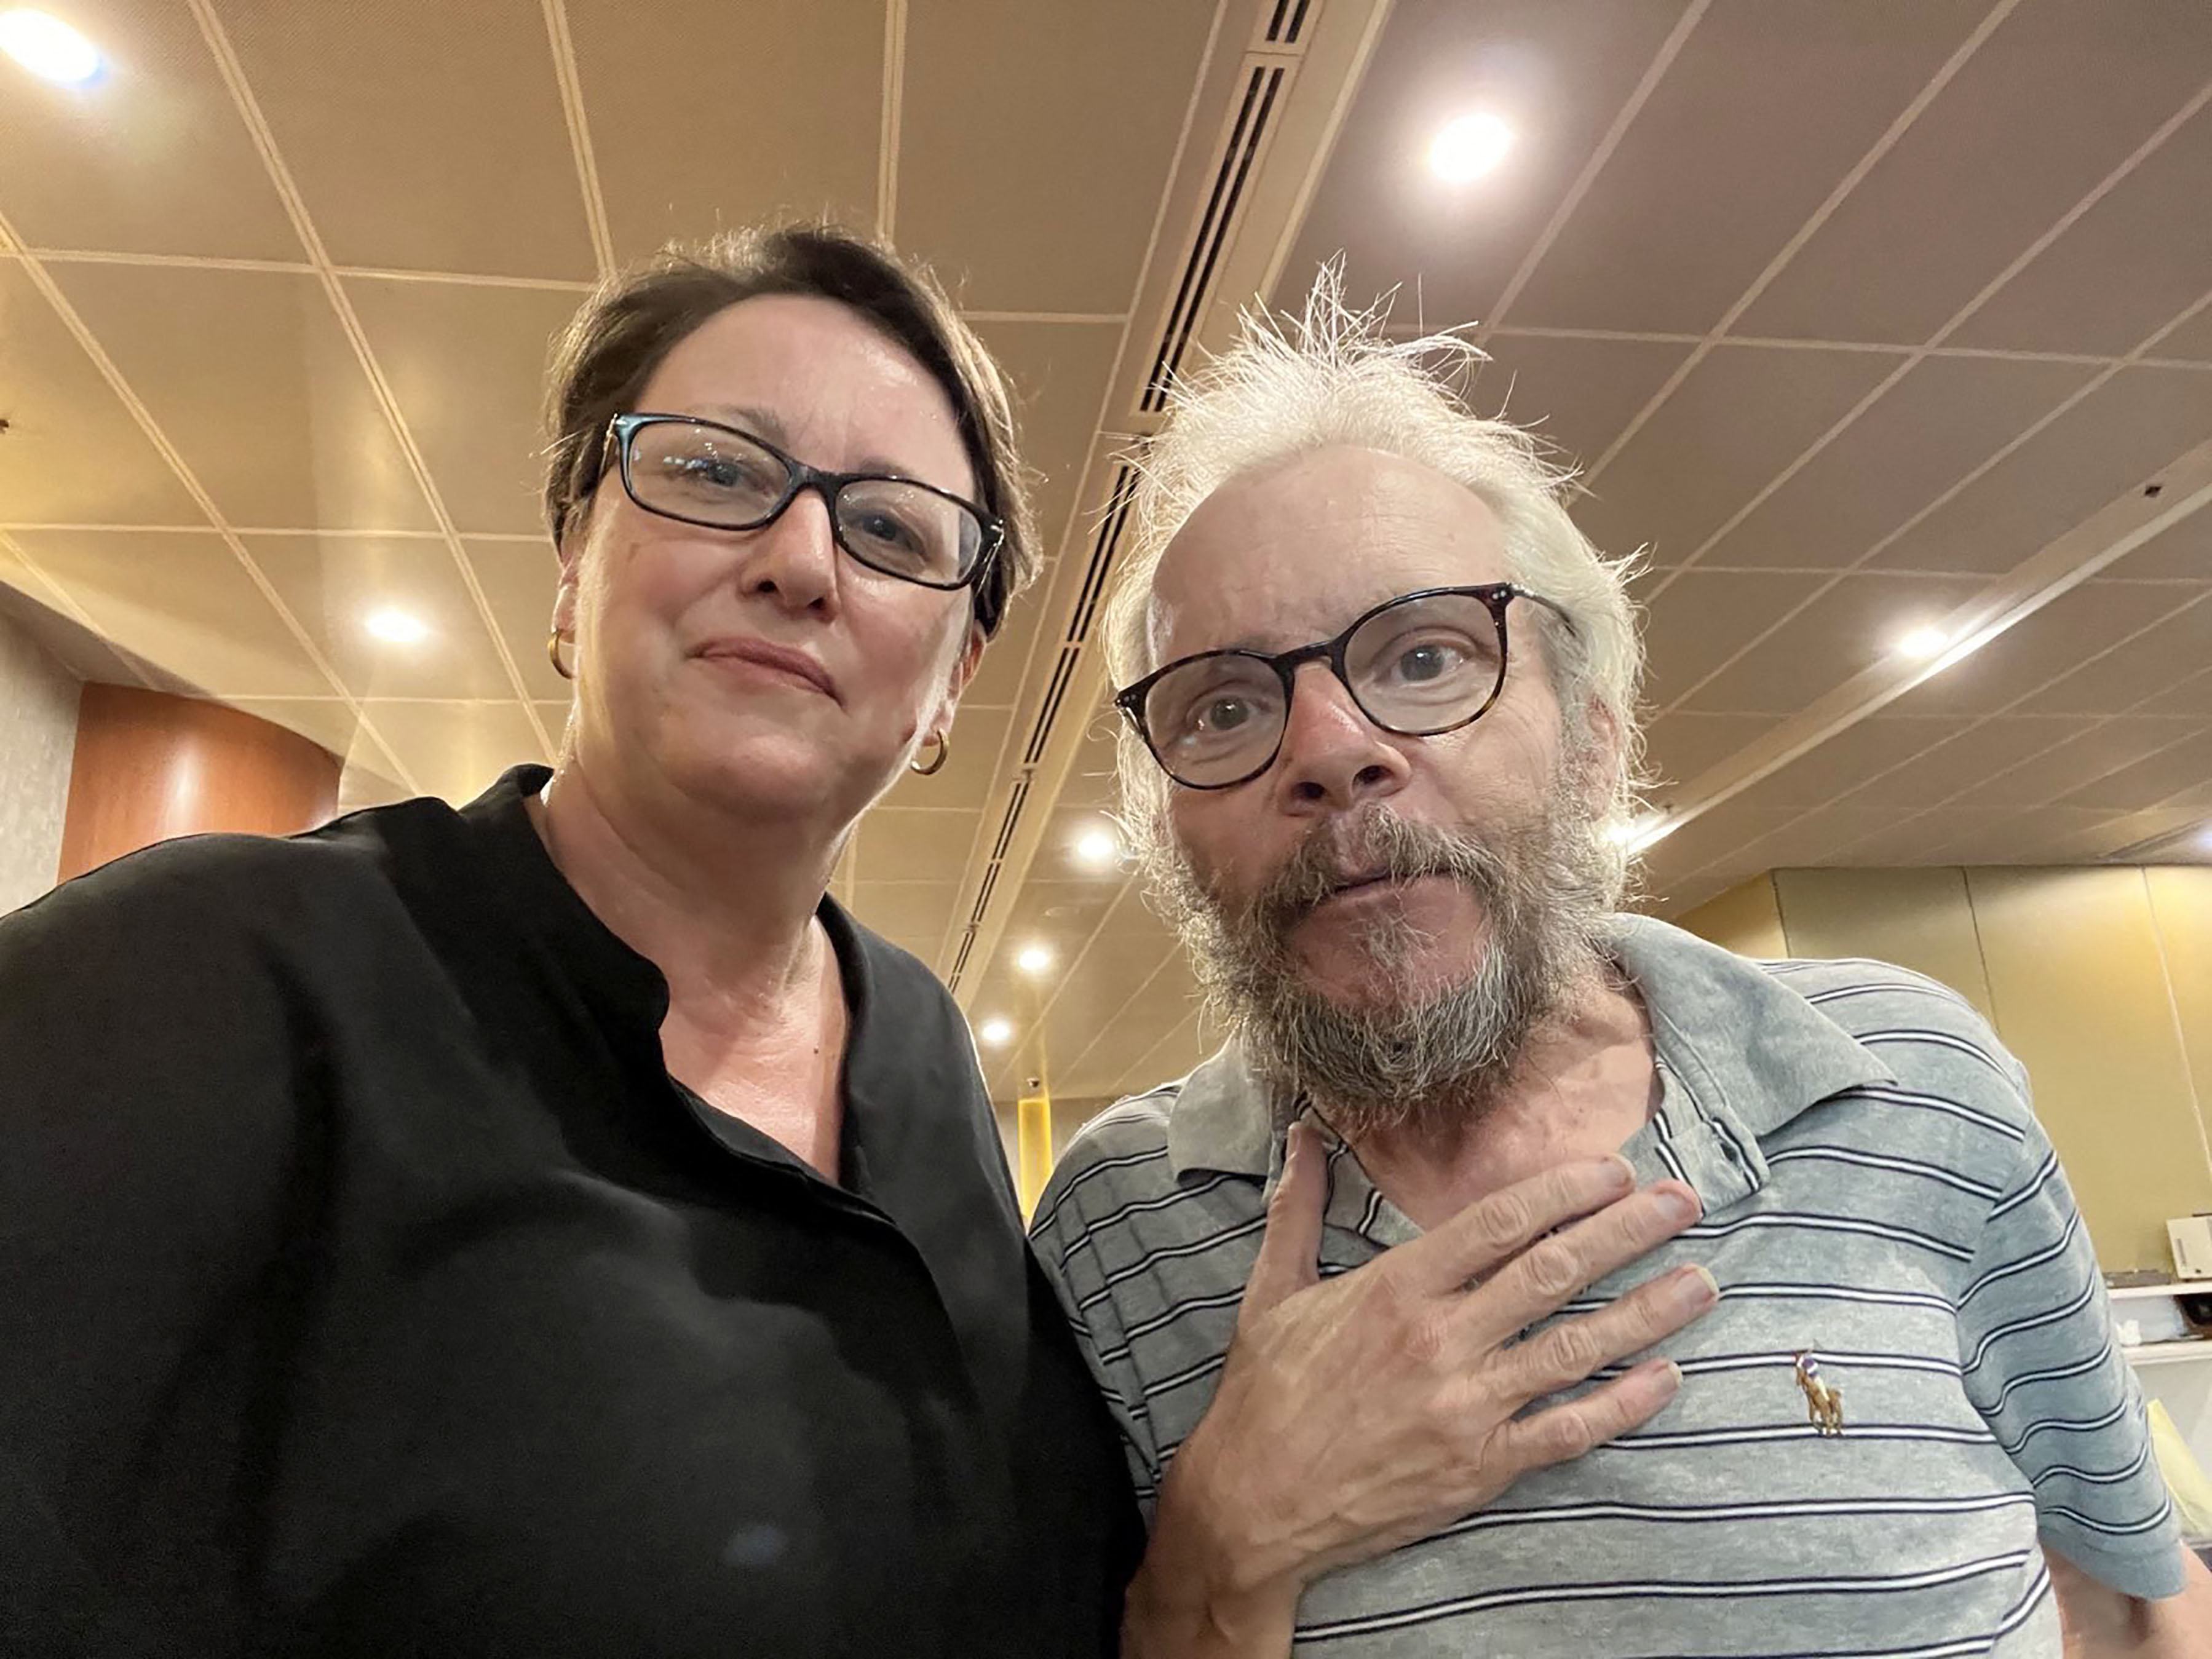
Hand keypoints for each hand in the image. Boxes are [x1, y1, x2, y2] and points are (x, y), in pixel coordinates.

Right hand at [1125, 1123, 1713, 1653]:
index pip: (1497, 1222)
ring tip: (1702, 1281)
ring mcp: (1465, 1406)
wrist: (1254, 1503)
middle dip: (1626, 1232)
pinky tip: (1665, 1376)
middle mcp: (1439, 1340)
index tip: (1612, 1170)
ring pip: (1577, 1349)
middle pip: (1552, 1272)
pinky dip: (1621, 1404)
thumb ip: (1299, 1210)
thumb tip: (1302, 1136)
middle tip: (1682, 1202)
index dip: (1562, 1191)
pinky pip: (1568, 1430)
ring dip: (1648, 1312)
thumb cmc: (1265, 1394)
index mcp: (1395, 1289)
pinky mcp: (1480, 1466)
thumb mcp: (1273, 1292)